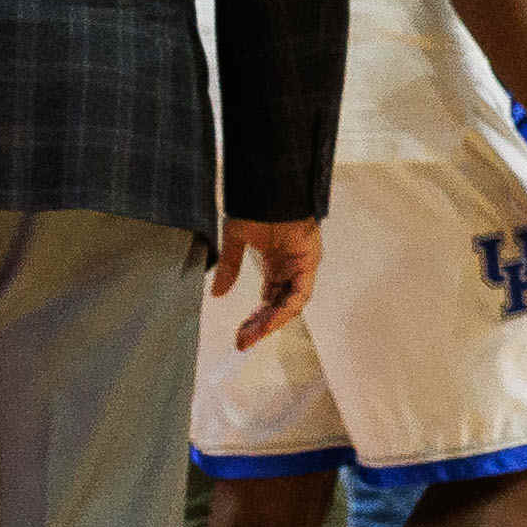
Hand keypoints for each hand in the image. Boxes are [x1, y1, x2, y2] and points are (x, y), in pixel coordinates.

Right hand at [211, 214, 316, 348]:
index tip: (241, 334)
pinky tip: (268, 321)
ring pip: (290, 305)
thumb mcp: (236, 240)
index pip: (269, 299)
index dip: (257, 318)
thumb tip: (216, 293)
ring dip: (272, 322)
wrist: (271, 185)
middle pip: (279, 306)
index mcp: (276, 263)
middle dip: (261, 326)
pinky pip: (299, 294)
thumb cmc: (257, 205)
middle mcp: (291, 268)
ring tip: (253, 336)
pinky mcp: (309, 262)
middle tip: (244, 341)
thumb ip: (229, 268)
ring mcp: (302, 266)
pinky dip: (285, 309)